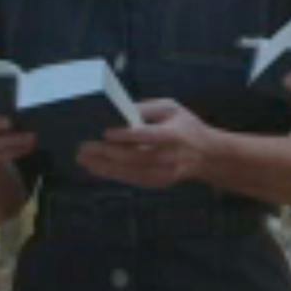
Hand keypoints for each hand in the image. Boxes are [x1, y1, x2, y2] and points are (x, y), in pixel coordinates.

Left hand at [75, 98, 217, 190]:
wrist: (207, 155)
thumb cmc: (185, 126)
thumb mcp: (172, 108)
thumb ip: (147, 108)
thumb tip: (120, 110)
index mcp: (174, 134)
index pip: (148, 136)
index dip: (127, 136)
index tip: (106, 132)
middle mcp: (169, 156)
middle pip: (135, 157)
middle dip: (107, 153)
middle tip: (84, 148)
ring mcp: (165, 173)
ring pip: (131, 172)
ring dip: (105, 167)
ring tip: (84, 160)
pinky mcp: (159, 182)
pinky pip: (133, 180)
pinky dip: (113, 175)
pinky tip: (96, 168)